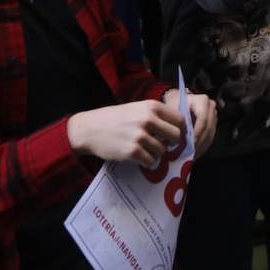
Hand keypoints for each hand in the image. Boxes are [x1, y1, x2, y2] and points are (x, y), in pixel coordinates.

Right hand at [67, 100, 184, 165]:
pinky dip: (148, 162)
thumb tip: (178, 129)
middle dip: (172, 143)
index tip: (174, 135)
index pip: (180, 119)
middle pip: (176, 136)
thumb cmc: (114, 119)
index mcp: (151, 106)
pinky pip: (151, 161)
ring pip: (163, 150)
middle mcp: (148, 119)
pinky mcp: (132, 151)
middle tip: (163, 145)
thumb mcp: (136, 108)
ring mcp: (140, 136)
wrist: (89, 129)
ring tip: (145, 150)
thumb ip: (155, 116)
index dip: (180, 129)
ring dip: (157, 153)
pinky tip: (139, 157)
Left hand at [162, 90, 218, 153]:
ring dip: (201, 147)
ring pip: (210, 135)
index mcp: (202, 101)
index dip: (197, 133)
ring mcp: (213, 116)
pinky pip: (210, 138)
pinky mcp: (213, 125)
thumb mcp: (172, 109)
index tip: (191, 144)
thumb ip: (176, 122)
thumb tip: (179, 138)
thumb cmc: (174, 104)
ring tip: (191, 156)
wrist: (178, 101)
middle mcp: (211, 108)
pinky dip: (202, 147)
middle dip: (199, 142)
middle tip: (191, 153)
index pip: (203, 119)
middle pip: (208, 128)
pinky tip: (194, 153)